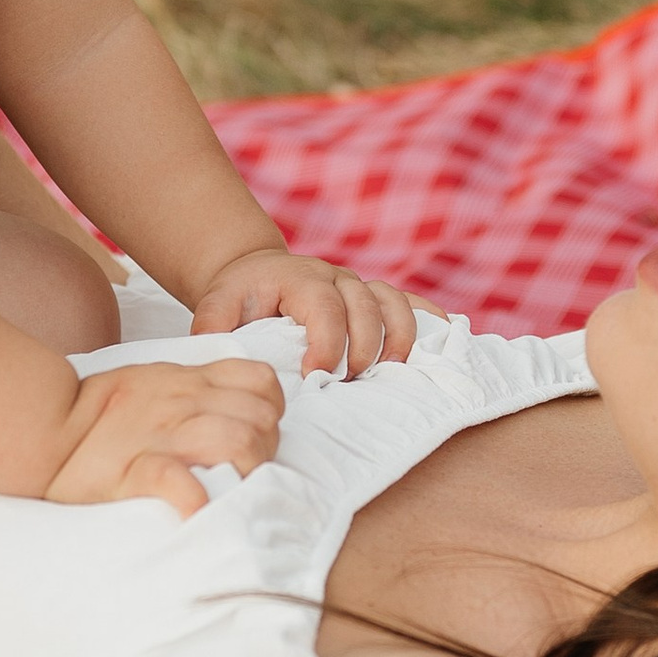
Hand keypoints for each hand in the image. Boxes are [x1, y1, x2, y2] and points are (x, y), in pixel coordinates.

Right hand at [42, 354, 286, 515]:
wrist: (43, 424)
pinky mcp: (136, 469)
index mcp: (189, 381)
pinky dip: (197, 499)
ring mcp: (162, 435)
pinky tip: (198, 511)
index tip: (260, 433)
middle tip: (247, 473)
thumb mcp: (154, 380)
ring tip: (231, 490)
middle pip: (260, 418)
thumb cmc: (99, 411)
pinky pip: (179, 481)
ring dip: (245, 471)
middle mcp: (184, 404)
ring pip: (236, 440)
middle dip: (267, 449)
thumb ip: (194, 389)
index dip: (273, 410)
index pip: (261, 381)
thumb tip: (234, 410)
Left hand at [191, 246, 417, 374]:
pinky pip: (410, 301)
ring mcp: (359, 285)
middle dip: (363, 347)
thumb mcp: (216, 307)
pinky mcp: (373, 296)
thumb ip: (213, 329)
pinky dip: (429, 318)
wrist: (254, 273)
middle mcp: (335, 278)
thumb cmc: (237, 298)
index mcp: (299, 279)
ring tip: (391, 372)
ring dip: (399, 337)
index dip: (327, 343)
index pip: (324, 307)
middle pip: (365, 306)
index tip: (318, 376)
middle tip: (351, 382)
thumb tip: (218, 357)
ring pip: (392, 301)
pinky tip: (444, 339)